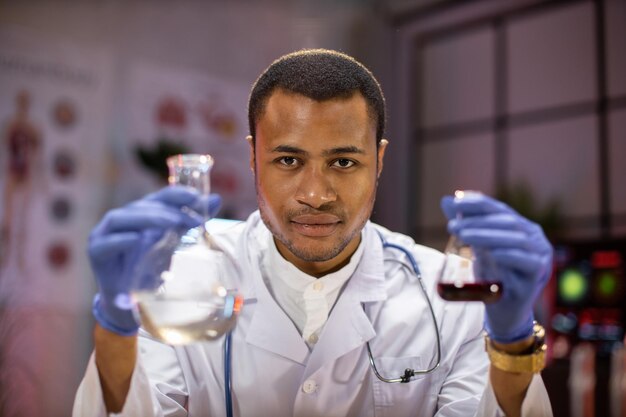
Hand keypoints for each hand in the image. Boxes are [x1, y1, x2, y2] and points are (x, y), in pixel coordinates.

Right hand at [88, 186, 220, 335]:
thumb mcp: (173, 243)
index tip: (197, 197)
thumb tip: (217, 199)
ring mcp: (104, 234)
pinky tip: (139, 240)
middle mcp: (121, 219)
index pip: (158, 197)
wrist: (129, 302)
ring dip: (147, 219)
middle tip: (189, 218)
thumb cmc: (149, 268)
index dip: (176, 194)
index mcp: (140, 214)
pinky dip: (123, 240)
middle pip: (141, 206)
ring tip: (170, 224)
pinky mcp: (96, 253)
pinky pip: (107, 244)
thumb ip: (190, 221)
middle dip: (167, 210)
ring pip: (121, 219)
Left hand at [441, 193, 552, 342]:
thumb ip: (466, 224)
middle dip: (478, 222)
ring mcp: (540, 257)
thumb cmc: (492, 275)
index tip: (454, 202)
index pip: (500, 209)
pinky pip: (526, 263)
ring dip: (488, 235)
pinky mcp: (538, 276)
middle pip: (508, 222)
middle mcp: (535, 239)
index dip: (478, 203)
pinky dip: (509, 255)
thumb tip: (446, 200)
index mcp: (522, 227)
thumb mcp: (477, 247)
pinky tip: (491, 253)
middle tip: (452, 225)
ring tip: (463, 235)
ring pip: (516, 240)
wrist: (503, 310)